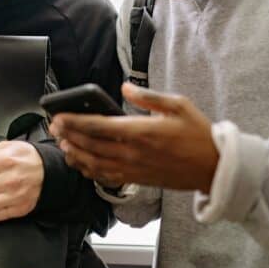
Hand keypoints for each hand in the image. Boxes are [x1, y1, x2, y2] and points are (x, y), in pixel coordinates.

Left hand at [50, 82, 218, 192]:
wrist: (214, 167)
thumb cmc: (198, 134)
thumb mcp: (178, 105)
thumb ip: (148, 97)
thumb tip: (125, 88)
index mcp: (141, 131)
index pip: (98, 127)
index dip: (75, 122)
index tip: (58, 116)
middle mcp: (133, 152)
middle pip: (90, 145)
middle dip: (69, 136)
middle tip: (54, 127)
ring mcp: (134, 168)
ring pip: (94, 164)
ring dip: (75, 154)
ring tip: (63, 144)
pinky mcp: (137, 179)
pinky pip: (107, 178)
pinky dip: (90, 171)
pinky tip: (82, 164)